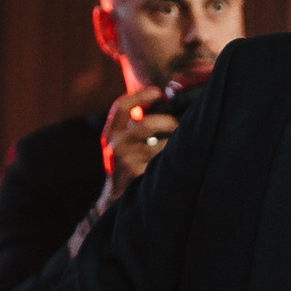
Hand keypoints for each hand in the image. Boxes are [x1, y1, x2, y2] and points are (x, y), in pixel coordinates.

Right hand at [99, 86, 177, 200]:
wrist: (115, 198)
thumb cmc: (125, 165)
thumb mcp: (121, 143)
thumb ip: (133, 124)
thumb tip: (162, 99)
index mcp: (110, 133)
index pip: (121, 106)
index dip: (141, 95)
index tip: (158, 92)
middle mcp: (116, 145)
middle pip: (145, 124)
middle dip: (167, 122)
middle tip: (177, 125)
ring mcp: (128, 161)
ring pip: (161, 144)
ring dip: (175, 143)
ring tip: (180, 144)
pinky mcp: (140, 174)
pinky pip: (165, 161)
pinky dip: (174, 159)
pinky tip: (178, 160)